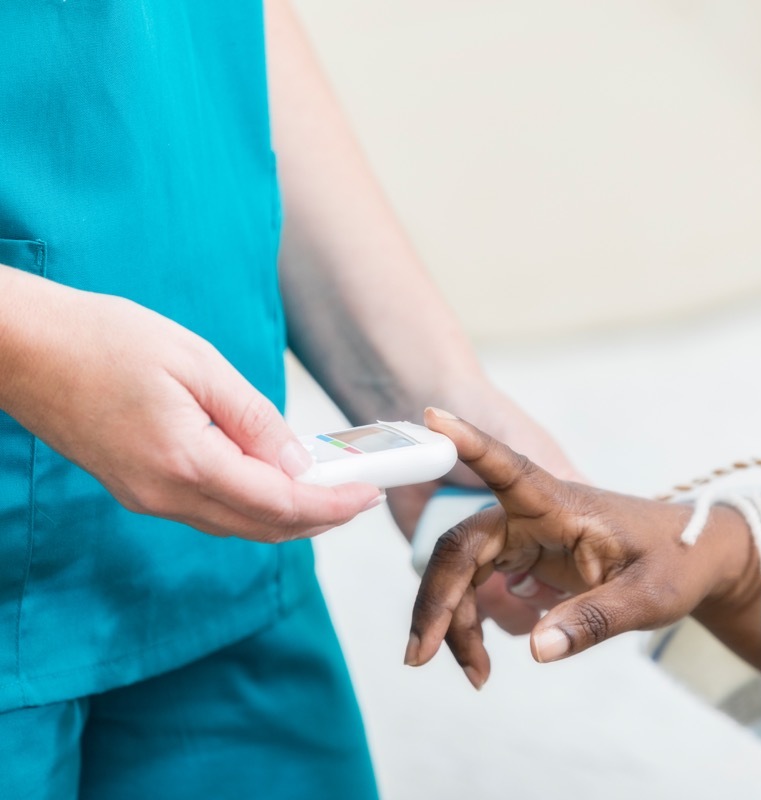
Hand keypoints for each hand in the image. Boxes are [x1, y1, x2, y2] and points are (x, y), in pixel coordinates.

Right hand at [0, 271, 381, 541]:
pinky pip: (209, 512)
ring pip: (236, 525)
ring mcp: (147, 497)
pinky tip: (274, 481)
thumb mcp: (198, 364)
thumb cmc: (103, 341)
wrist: (22, 348)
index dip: (332, 504)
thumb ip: (254, 419)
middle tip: (360, 496)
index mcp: (186, 463)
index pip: (280, 503)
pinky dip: (252, 506)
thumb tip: (298, 462)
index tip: (369, 495)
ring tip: (330, 490)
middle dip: (319, 517)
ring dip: (287, 515)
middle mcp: (165, 495)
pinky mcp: (137, 489)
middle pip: (262, 527)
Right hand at [404, 409, 760, 688]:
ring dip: (453, 619)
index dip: (470, 444)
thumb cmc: (679, 561)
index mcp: (563, 504)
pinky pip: (480, 584)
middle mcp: (534, 513)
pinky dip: (471, 620)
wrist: (697, 555)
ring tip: (474, 675)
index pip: (508, 468)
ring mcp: (526, 533)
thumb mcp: (650, 597)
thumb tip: (535, 648)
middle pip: (462, 546)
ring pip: (463, 570)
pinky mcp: (526, 554)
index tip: (434, 414)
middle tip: (417, 657)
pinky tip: (480, 658)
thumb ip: (596, 618)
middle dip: (435, 600)